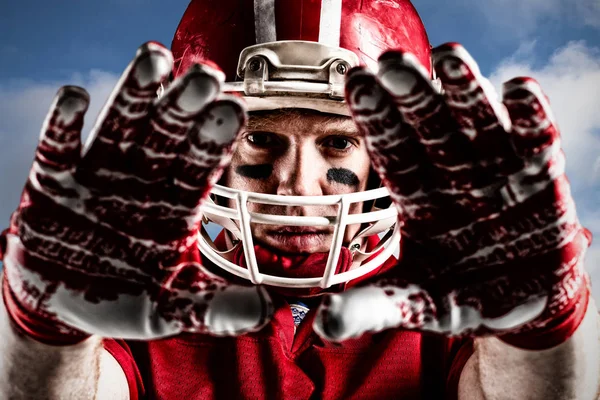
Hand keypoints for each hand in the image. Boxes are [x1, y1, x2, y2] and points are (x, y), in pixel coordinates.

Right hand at [1, 42, 271, 340]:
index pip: (201, 164)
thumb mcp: (174, 309)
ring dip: (135, 94)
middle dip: (185, 106)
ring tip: (152, 59)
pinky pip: (58, 148)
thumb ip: (216, 308)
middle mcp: (144, 179)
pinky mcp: (53, 182)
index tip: (235, 112)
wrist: (65, 303)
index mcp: (176, 203)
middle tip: (205, 77)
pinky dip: (64, 125)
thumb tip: (267, 310)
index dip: (216, 139)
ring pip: (120, 126)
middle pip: (168, 134)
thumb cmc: (127, 299)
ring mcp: (98, 176)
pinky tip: (76, 98)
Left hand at [314, 43, 590, 340]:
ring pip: (478, 123)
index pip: (391, 150)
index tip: (354, 83)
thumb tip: (321, 326)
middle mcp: (451, 174)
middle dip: (411, 93)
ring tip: (450, 59)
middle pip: (428, 126)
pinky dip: (531, 117)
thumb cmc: (461, 296)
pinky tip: (518, 90)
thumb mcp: (414, 305)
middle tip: (391, 61)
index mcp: (416, 196)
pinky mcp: (541, 178)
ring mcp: (497, 170)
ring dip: (466, 91)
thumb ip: (370, 309)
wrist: (521, 306)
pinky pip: (536, 141)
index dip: (374, 118)